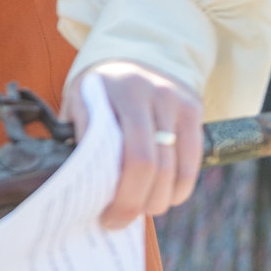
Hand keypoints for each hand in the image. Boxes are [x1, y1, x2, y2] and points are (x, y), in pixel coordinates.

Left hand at [66, 61, 202, 227]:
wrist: (135, 51)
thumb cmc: (99, 87)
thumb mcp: (79, 99)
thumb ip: (79, 133)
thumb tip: (78, 187)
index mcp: (109, 89)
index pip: (123, 153)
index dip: (118, 192)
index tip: (105, 216)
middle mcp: (145, 92)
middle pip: (150, 165)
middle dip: (137, 201)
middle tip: (123, 219)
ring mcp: (173, 100)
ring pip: (174, 167)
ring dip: (159, 199)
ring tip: (144, 209)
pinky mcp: (193, 108)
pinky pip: (192, 160)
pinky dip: (181, 187)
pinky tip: (167, 197)